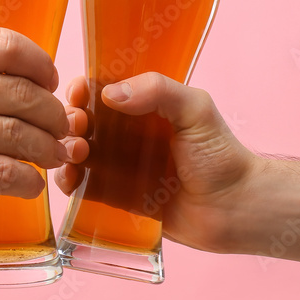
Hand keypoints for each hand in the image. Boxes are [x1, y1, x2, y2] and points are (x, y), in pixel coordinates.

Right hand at [0, 28, 70, 212]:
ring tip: (53, 156)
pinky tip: (32, 184)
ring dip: (48, 149)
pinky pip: (1, 173)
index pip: (7, 46)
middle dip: (53, 114)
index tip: (50, 83)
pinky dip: (28, 181)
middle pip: (21, 93)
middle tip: (62, 127)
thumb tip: (32, 79)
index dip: (42, 65)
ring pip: (17, 135)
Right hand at [54, 72, 261, 252]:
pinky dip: (67, 181)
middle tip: (78, 127)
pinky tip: (72, 179)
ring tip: (78, 153)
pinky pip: (81, 187)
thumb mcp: (195, 109)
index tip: (78, 94)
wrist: (235, 209)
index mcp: (142, 108)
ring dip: (65, 148)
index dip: (83, 90)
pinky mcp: (114, 197)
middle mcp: (124, 135)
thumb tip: (110, 94)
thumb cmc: (220, 155)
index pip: (100, 91)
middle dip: (69, 120)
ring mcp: (117, 166)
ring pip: (74, 152)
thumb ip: (158, 90)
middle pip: (81, 120)